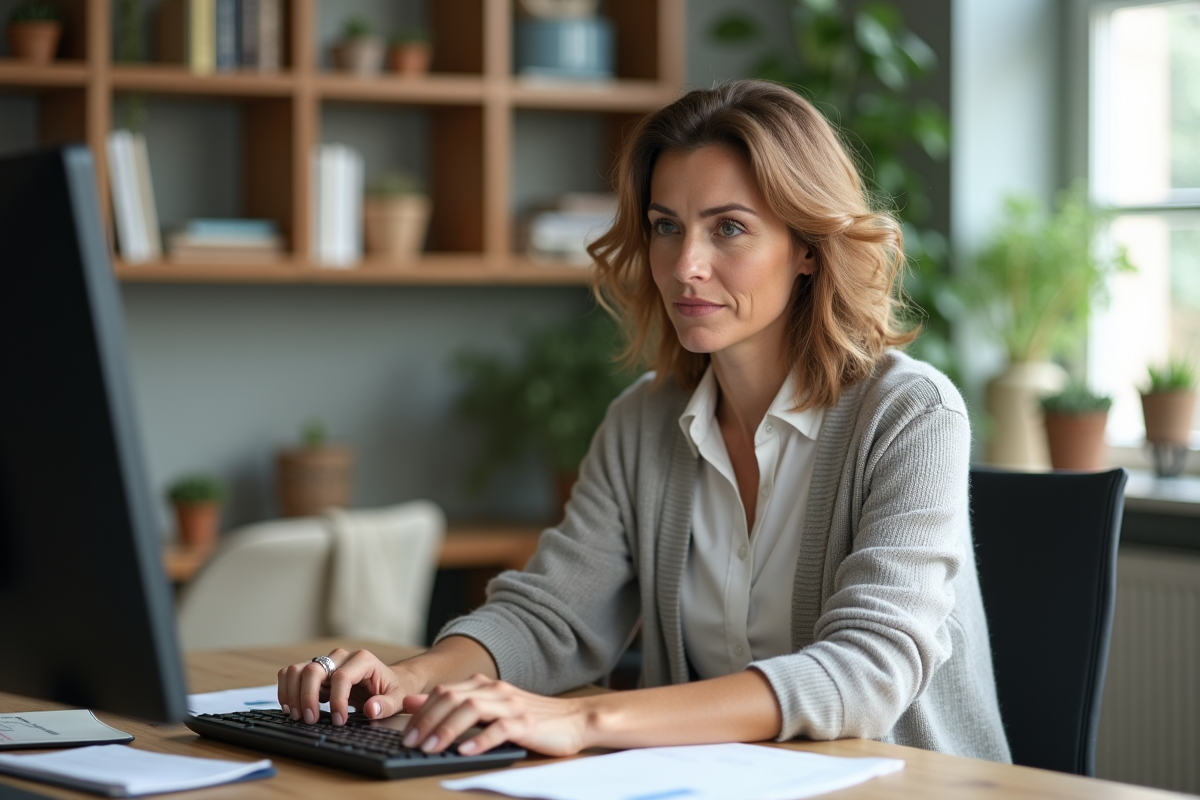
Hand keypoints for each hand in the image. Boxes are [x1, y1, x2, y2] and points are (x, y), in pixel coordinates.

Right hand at [277, 647, 421, 726]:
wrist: (388, 681)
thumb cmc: (393, 689)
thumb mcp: (397, 698)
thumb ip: (385, 705)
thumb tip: (370, 709)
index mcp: (363, 660)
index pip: (341, 677)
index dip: (337, 701)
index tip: (339, 721)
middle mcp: (341, 657)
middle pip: (314, 670)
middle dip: (308, 697)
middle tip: (311, 721)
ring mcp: (326, 662)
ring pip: (297, 670)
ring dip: (292, 694)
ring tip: (297, 716)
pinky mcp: (316, 671)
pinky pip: (292, 674)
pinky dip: (286, 690)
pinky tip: (291, 707)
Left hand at [400, 674, 589, 756]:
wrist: (573, 720)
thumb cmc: (530, 718)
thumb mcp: (489, 708)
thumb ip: (454, 704)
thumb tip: (413, 703)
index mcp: (485, 685)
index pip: (444, 692)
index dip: (421, 712)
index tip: (405, 733)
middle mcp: (496, 690)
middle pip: (453, 698)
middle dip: (427, 721)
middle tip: (411, 743)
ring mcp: (511, 705)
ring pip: (472, 709)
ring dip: (447, 730)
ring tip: (431, 749)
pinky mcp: (526, 723)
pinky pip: (499, 729)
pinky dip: (479, 740)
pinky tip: (464, 751)